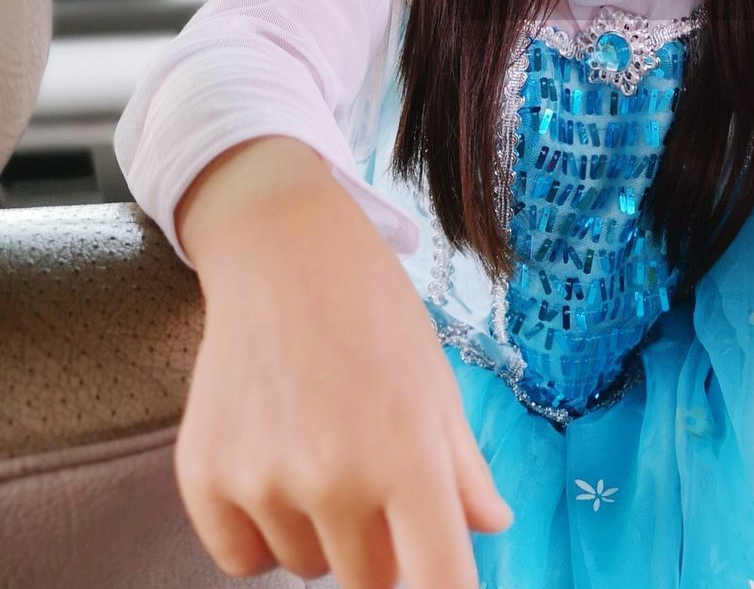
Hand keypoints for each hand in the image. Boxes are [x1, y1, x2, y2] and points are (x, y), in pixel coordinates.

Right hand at [175, 167, 510, 588]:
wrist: (283, 254)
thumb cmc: (374, 311)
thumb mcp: (436, 381)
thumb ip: (464, 468)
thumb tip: (492, 528)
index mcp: (407, 454)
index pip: (438, 581)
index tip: (437, 584)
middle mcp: (335, 478)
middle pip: (370, 582)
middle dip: (382, 546)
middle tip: (374, 474)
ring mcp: (263, 483)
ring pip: (306, 567)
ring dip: (321, 531)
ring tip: (320, 444)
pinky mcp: (204, 480)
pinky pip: (242, 560)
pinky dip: (261, 531)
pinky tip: (273, 462)